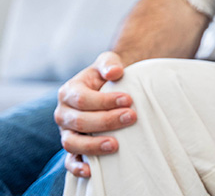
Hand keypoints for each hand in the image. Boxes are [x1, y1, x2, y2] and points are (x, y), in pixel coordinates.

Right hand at [54, 51, 136, 177]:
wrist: (106, 88)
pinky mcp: (72, 148)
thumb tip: (115, 72)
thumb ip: (109, 63)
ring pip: (72, 143)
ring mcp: (66, 132)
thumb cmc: (107, 76)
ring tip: (115, 145)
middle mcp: (63, 113)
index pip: (83, 99)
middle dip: (106, 121)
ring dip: (93, 146)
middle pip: (80, 121)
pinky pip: (69, 162)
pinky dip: (77, 168)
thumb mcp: (107, 63)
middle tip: (131, 117)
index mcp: (69, 92)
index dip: (105, 101)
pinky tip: (93, 170)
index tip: (129, 100)